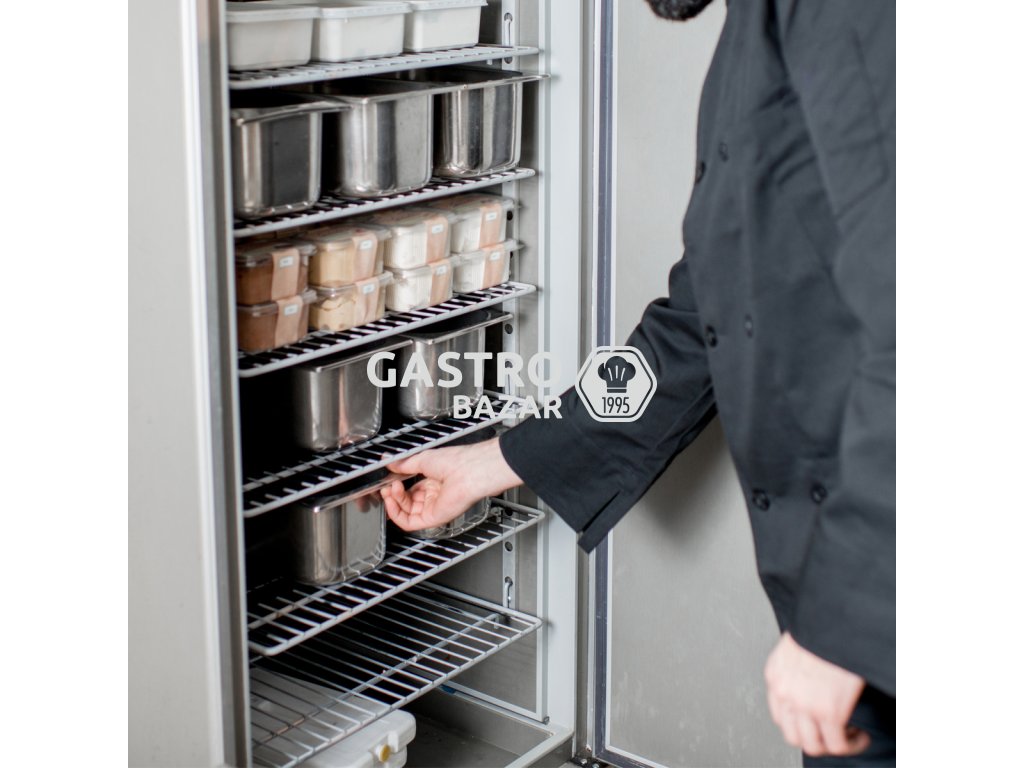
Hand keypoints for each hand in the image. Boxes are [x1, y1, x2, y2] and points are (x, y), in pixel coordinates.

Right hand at [381, 438, 522, 531]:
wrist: (468, 471)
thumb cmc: (454, 461)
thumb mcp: (423, 459)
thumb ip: (404, 464)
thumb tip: (390, 463)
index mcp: (435, 481)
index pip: (411, 489)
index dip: (398, 486)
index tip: (389, 479)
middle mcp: (435, 496)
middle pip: (407, 502)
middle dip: (393, 494)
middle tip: (387, 485)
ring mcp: (434, 507)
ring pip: (406, 512)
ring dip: (394, 502)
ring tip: (390, 489)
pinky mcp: (433, 519)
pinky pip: (410, 523)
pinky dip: (397, 515)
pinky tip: (391, 503)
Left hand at [764, 632, 868, 756]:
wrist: (836, 617)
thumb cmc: (822, 623)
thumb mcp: (799, 642)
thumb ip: (798, 663)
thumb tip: (812, 675)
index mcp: (775, 674)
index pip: (779, 715)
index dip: (801, 724)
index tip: (817, 722)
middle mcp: (784, 692)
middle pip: (794, 735)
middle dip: (816, 738)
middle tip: (834, 733)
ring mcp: (805, 704)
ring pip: (814, 745)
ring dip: (834, 744)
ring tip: (850, 736)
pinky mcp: (829, 711)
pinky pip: (837, 744)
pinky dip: (851, 744)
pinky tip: (860, 735)